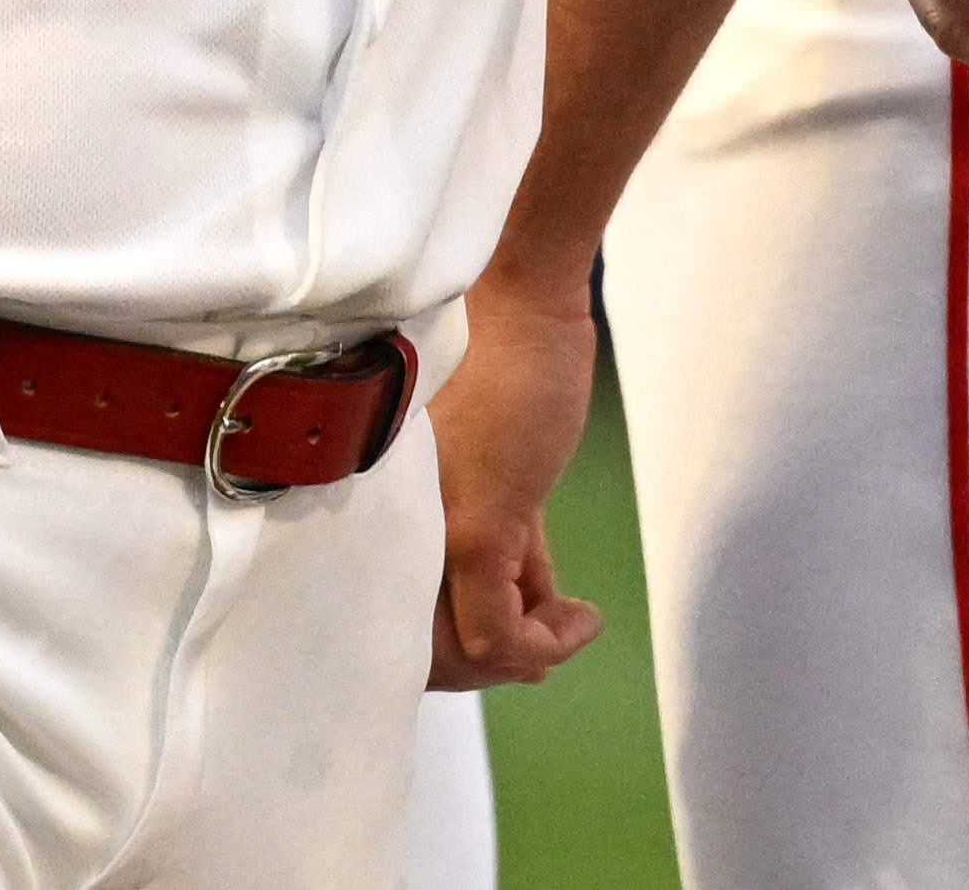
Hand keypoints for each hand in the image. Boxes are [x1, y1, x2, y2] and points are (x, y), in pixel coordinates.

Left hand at [425, 259, 605, 687]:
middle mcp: (390, 536)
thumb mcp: (497, 477)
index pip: (400, 626)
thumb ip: (505, 548)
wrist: (521, 305)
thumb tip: (528, 630)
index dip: (459, 655)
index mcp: (384, 521)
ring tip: (568, 624)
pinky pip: (502, 634)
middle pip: (428, 654)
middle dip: (493, 663)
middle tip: (543, 644)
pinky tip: (584, 618)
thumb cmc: (502, 370)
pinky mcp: (474, 530)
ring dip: (528, 654)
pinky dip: (549, 643)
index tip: (516, 647)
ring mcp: (429, 536)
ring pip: (467, 655)